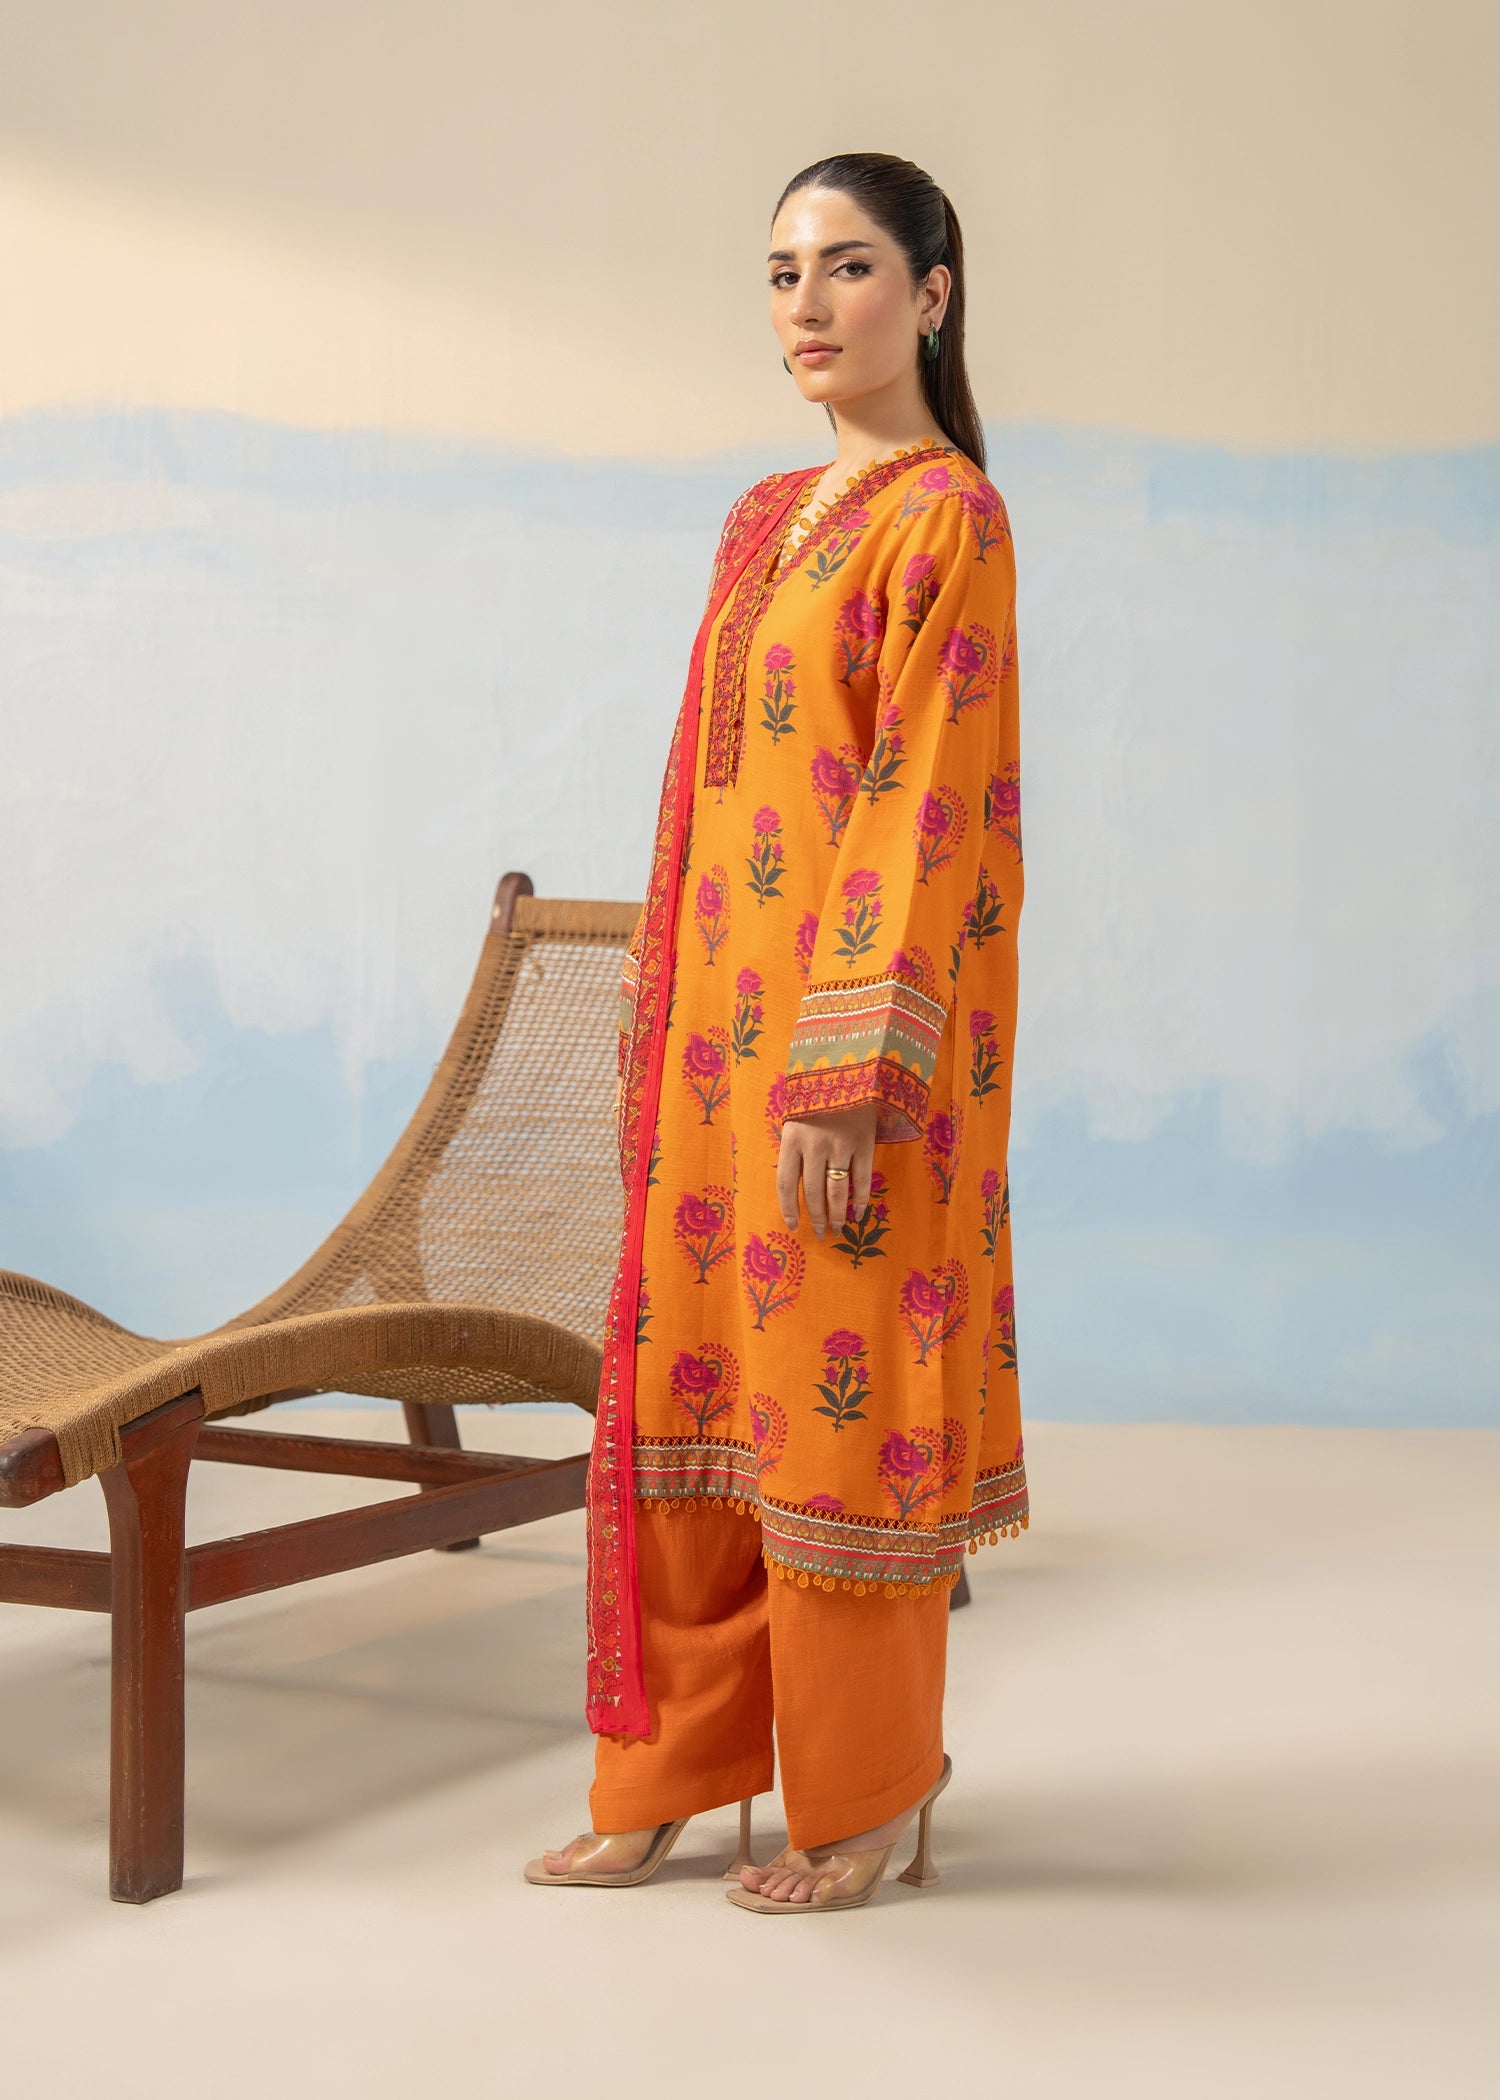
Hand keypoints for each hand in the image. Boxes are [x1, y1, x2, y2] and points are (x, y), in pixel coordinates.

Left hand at [777, 1102, 878, 1238]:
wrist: (849, 1069)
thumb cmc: (816, 1096)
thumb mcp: (795, 1118)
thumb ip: (794, 1148)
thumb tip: (795, 1186)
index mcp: (792, 1139)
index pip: (786, 1184)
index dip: (789, 1209)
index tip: (793, 1226)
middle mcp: (815, 1146)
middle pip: (814, 1192)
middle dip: (816, 1217)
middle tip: (819, 1234)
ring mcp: (841, 1145)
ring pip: (837, 1190)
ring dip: (837, 1214)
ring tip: (836, 1229)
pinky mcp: (864, 1143)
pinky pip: (862, 1178)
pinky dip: (861, 1199)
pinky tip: (859, 1213)